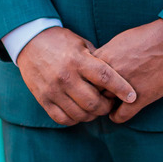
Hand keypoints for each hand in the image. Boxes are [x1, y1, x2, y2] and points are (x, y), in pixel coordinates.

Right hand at [16, 26, 137, 124]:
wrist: (29, 42)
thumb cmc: (61, 42)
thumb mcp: (82, 44)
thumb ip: (98, 60)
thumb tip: (118, 75)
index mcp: (78, 60)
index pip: (105, 77)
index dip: (121, 89)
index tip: (133, 96)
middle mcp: (65, 77)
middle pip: (93, 102)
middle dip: (106, 107)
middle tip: (110, 104)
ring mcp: (53, 90)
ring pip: (79, 114)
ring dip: (92, 115)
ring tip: (95, 109)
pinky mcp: (43, 99)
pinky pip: (62, 119)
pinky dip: (75, 119)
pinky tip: (80, 113)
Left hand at [95, 20, 162, 123]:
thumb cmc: (149, 36)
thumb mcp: (121, 40)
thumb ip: (107, 53)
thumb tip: (98, 62)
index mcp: (105, 57)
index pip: (84, 75)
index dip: (86, 81)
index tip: (90, 84)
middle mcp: (111, 73)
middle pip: (91, 90)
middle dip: (93, 95)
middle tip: (95, 99)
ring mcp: (124, 87)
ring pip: (104, 104)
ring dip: (104, 107)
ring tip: (105, 108)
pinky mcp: (140, 98)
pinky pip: (121, 115)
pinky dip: (117, 117)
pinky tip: (116, 115)